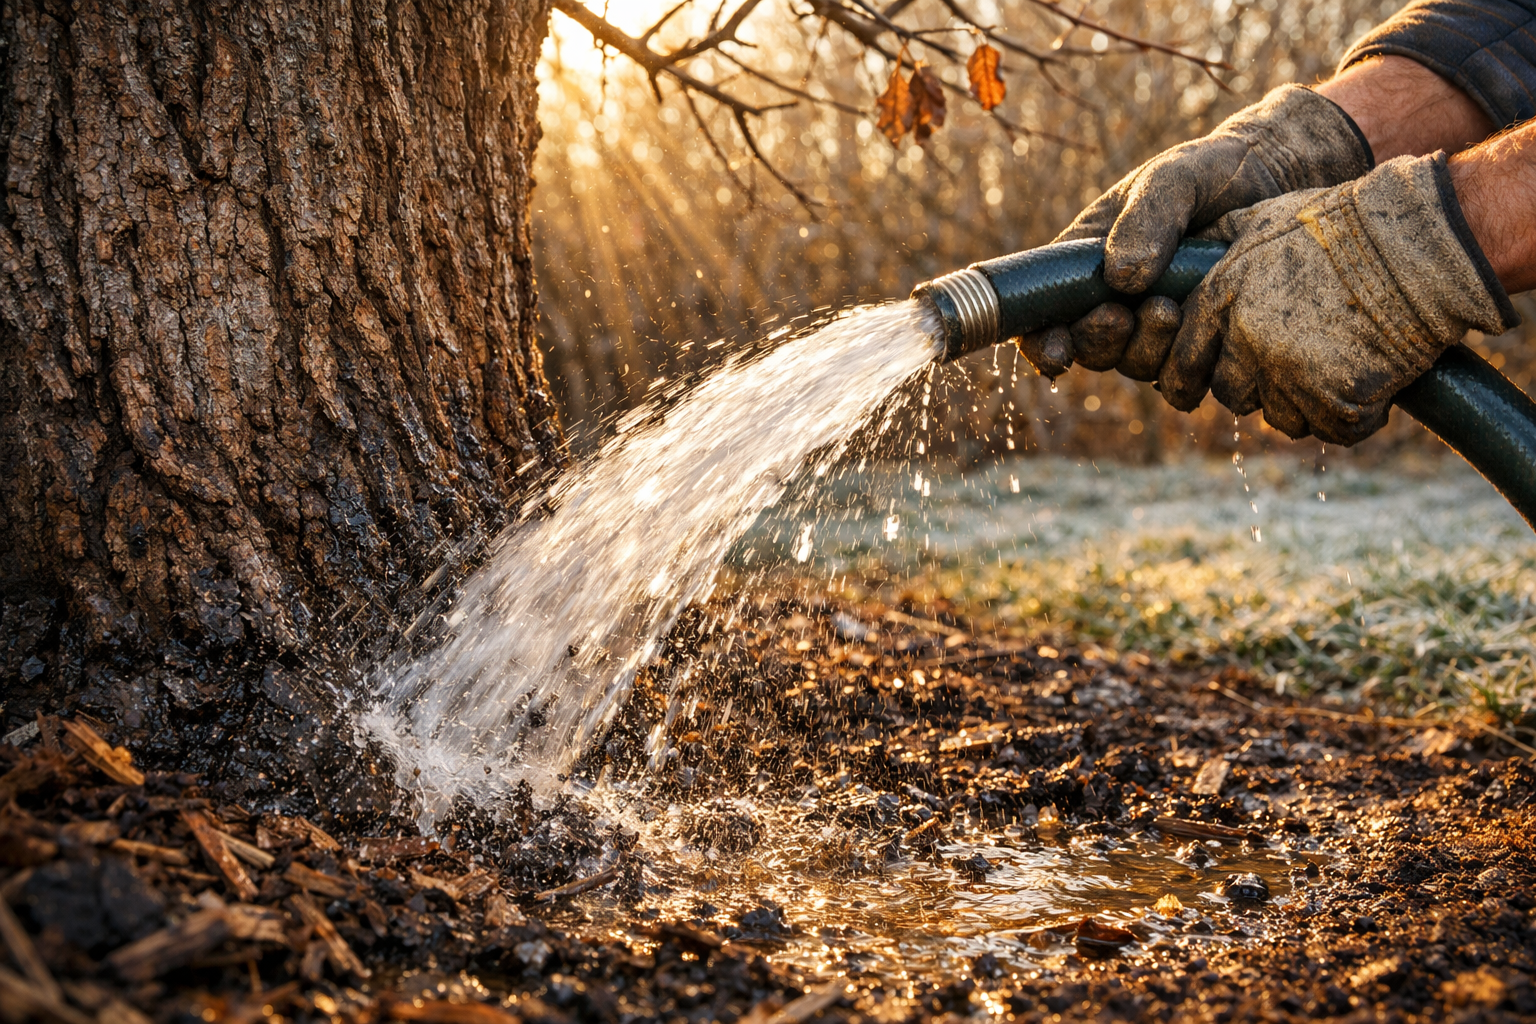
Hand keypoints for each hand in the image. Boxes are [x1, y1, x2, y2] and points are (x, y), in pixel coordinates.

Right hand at [1018, 84, 1371, 380]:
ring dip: (1146, 351)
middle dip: (1101, 343)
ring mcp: (1161, 329)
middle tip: (1125, 315)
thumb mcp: (1172, 179)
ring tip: (1172, 310)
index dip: (1040, 343)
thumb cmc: (1213, 172)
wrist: (1281, 180)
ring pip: (1137, 368)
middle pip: (1090, 351)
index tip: (1057, 350)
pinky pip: (1188, 381)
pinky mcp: (1203, 344)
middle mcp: (1119, 304)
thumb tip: (1121, 280)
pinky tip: (1208, 334)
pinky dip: (1192, 370)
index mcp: (1088, 266)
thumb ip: (1146, 220)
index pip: (1044, 316)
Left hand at [1158, 153, 1516, 444]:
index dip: (1200, 375)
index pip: (1182, 364)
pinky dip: (1355, 415)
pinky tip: (1374, 379)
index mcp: (1220, 298)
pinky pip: (1333, 429)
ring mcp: (1288, 372)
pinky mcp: (1333, 398)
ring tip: (1344, 361)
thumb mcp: (1264, 217)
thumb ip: (1220, 243)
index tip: (1219, 377)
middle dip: (1260, 387)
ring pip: (1282, 417)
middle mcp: (1244, 340)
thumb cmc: (1344, 223)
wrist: (1417, 244)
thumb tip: (1185, 251)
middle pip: (1231, 395)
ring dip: (1310, 402)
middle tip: (1302, 362)